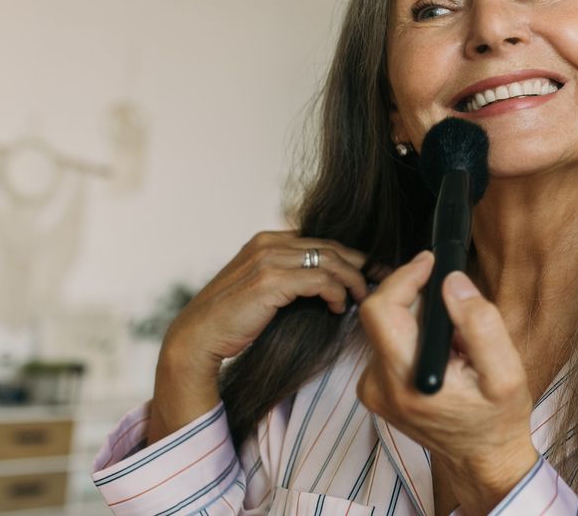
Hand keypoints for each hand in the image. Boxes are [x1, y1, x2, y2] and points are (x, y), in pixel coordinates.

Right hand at [162, 230, 387, 372]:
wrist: (197, 337)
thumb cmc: (232, 319)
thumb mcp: (263, 288)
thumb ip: (289, 276)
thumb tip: (327, 282)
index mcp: (267, 240)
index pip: (322, 241)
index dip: (351, 256)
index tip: (372, 272)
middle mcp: (269, 244)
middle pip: (332, 247)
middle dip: (361, 265)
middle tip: (380, 282)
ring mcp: (269, 260)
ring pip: (331, 261)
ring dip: (353, 281)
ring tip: (360, 298)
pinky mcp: (270, 281)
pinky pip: (320, 280)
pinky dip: (336, 293)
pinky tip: (338, 307)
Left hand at [356, 251, 538, 514]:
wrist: (481, 458)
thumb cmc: (497, 420)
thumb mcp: (506, 374)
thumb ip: (480, 324)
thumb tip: (452, 282)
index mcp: (407, 382)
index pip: (381, 310)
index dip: (404, 277)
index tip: (431, 262)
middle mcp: (379, 385)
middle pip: (382, 313)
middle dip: (420, 300)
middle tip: (459, 314)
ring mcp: (373, 388)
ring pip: (387, 325)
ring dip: (420, 319)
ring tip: (457, 344)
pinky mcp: (375, 387)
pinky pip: (389, 341)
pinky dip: (415, 336)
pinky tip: (443, 355)